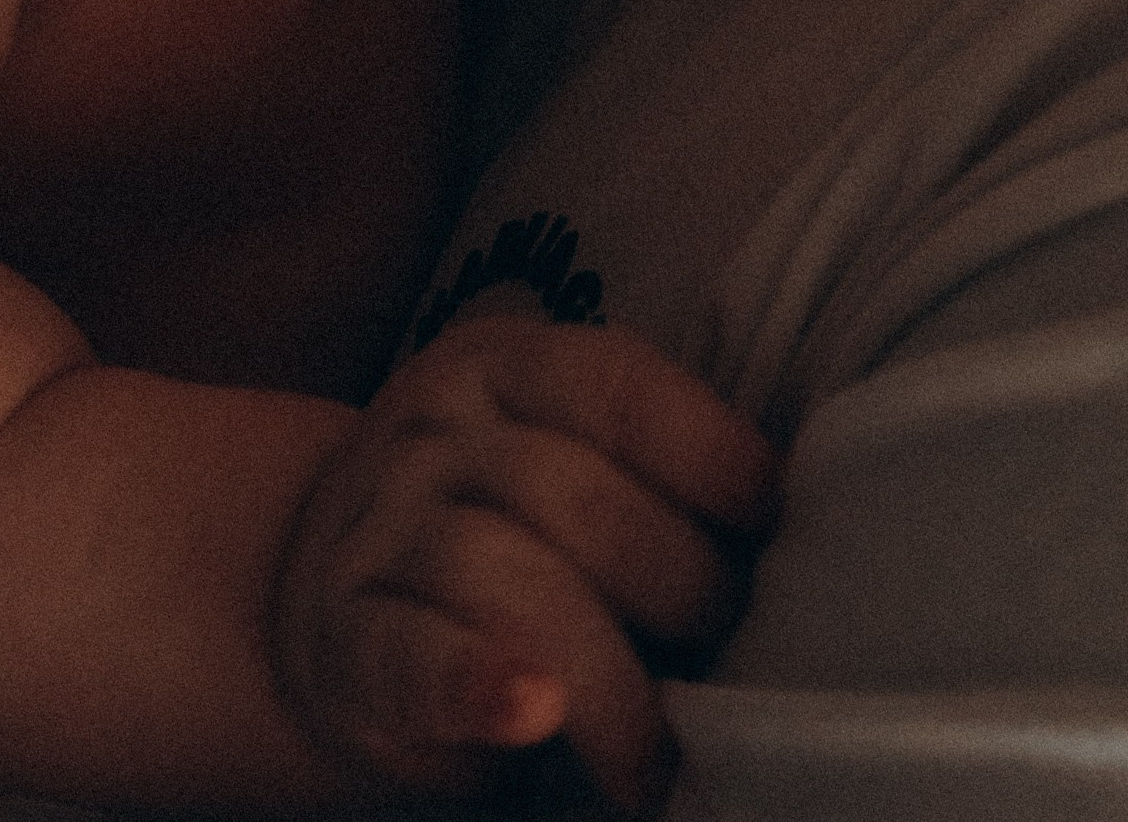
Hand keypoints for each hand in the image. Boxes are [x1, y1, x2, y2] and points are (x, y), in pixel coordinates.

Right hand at [273, 317, 777, 815]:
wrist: (320, 594)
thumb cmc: (500, 535)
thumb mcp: (558, 460)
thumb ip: (649, 477)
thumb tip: (807, 535)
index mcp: (507, 367)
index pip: (618, 385)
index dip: (712, 453)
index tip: (778, 524)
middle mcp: (437, 430)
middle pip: (574, 493)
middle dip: (675, 585)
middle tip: (728, 660)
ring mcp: (382, 530)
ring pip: (502, 574)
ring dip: (606, 676)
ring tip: (658, 760)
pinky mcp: (346, 642)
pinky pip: (412, 654)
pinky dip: (476, 683)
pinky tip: (533, 710)